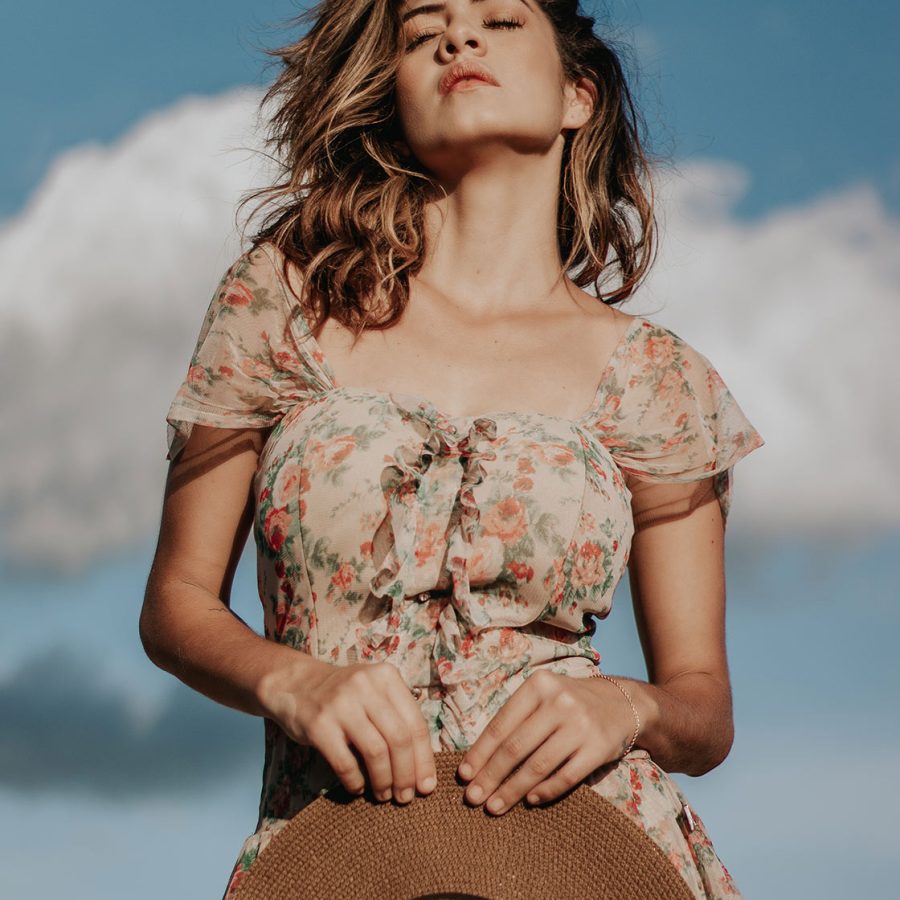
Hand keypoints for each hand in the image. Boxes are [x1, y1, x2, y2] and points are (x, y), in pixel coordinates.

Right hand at [257, 658, 436, 804]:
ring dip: (384, 781)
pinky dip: (356, 782)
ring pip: (376, 752)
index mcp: (386, 677)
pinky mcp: (319, 724)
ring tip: (384, 795)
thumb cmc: (344, 696)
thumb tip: (422, 771)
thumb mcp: (374, 692)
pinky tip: (358, 788)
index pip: (415, 723)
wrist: (295, 684)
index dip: (424, 759)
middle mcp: (366, 686)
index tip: (427, 786)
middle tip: (406, 797)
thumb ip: (397, 718)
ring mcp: (341, 704)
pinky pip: (345, 763)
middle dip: (406, 775)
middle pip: (399, 739)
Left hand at [455, 670, 635, 814]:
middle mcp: (559, 702)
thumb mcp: (543, 696)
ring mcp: (580, 726)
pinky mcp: (598, 748)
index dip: (480, 752)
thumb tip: (479, 758)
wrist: (623, 703)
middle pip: (516, 748)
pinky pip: (566, 777)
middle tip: (472, 798)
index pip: (501, 725)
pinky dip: (545, 791)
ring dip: (512, 790)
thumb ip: (516, 719)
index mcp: (538, 686)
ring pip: (538, 765)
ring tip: (494, 806)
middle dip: (490, 776)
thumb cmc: (569, 703)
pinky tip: (530, 800)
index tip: (464, 775)